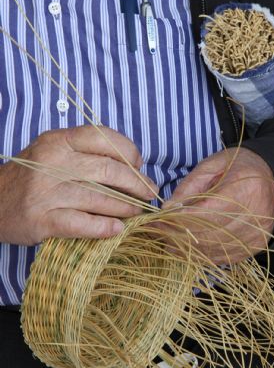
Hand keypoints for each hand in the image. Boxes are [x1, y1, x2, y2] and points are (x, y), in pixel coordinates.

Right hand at [0, 126, 157, 244]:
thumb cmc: (32, 176)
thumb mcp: (53, 152)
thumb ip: (85, 153)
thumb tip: (131, 165)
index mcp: (59, 141)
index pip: (104, 137)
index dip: (129, 152)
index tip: (139, 166)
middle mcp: (53, 162)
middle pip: (109, 171)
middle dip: (136, 184)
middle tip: (148, 194)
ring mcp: (47, 192)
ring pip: (100, 199)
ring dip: (126, 208)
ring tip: (137, 212)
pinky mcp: (43, 220)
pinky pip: (82, 224)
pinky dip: (104, 228)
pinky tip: (116, 229)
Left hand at [162, 148, 273, 263]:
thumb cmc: (241, 167)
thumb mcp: (214, 165)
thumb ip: (190, 185)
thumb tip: (168, 208)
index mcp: (244, 189)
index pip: (205, 212)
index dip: (178, 218)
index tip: (157, 218)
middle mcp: (253, 217)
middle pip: (207, 233)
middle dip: (176, 233)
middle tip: (155, 229)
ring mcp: (255, 236)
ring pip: (211, 249)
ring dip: (184, 246)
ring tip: (165, 238)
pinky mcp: (253, 248)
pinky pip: (220, 257)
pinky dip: (199, 254)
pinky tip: (183, 247)